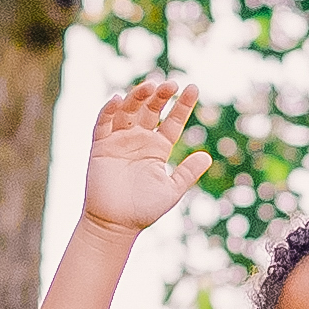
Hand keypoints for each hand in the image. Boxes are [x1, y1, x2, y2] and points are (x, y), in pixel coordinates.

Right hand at [77, 75, 204, 233]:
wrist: (116, 224)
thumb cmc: (144, 209)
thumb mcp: (172, 189)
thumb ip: (187, 172)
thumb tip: (207, 156)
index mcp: (158, 148)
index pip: (172, 120)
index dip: (183, 105)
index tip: (193, 88)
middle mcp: (139, 140)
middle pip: (150, 109)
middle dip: (160, 95)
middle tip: (170, 84)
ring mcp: (119, 141)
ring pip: (128, 111)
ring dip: (137, 97)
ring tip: (149, 87)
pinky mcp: (101, 146)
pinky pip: (103, 124)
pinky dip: (109, 110)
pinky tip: (118, 99)